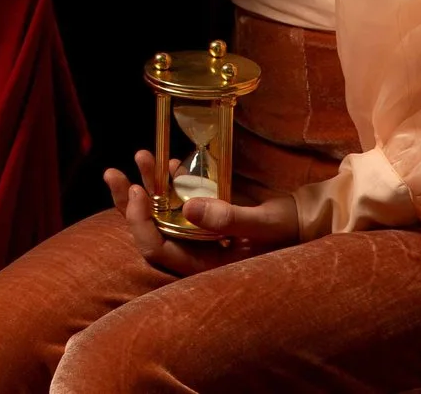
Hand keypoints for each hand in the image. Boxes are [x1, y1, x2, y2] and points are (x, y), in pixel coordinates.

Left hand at [101, 150, 299, 275]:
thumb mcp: (265, 224)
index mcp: (204, 265)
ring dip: (146, 185)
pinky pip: (178, 200)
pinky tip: (174, 164)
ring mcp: (198, 232)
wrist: (306, 221)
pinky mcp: (204, 213)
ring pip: (160, 213)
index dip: (141, 224)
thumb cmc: (289, 229)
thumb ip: (230, 219)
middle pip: (149, 232)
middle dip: (127, 204)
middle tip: (113, 173)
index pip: (158, 251)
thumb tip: (188, 208)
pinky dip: (171, 181)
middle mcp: (196, 251)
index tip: (138, 192)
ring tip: (142, 156)